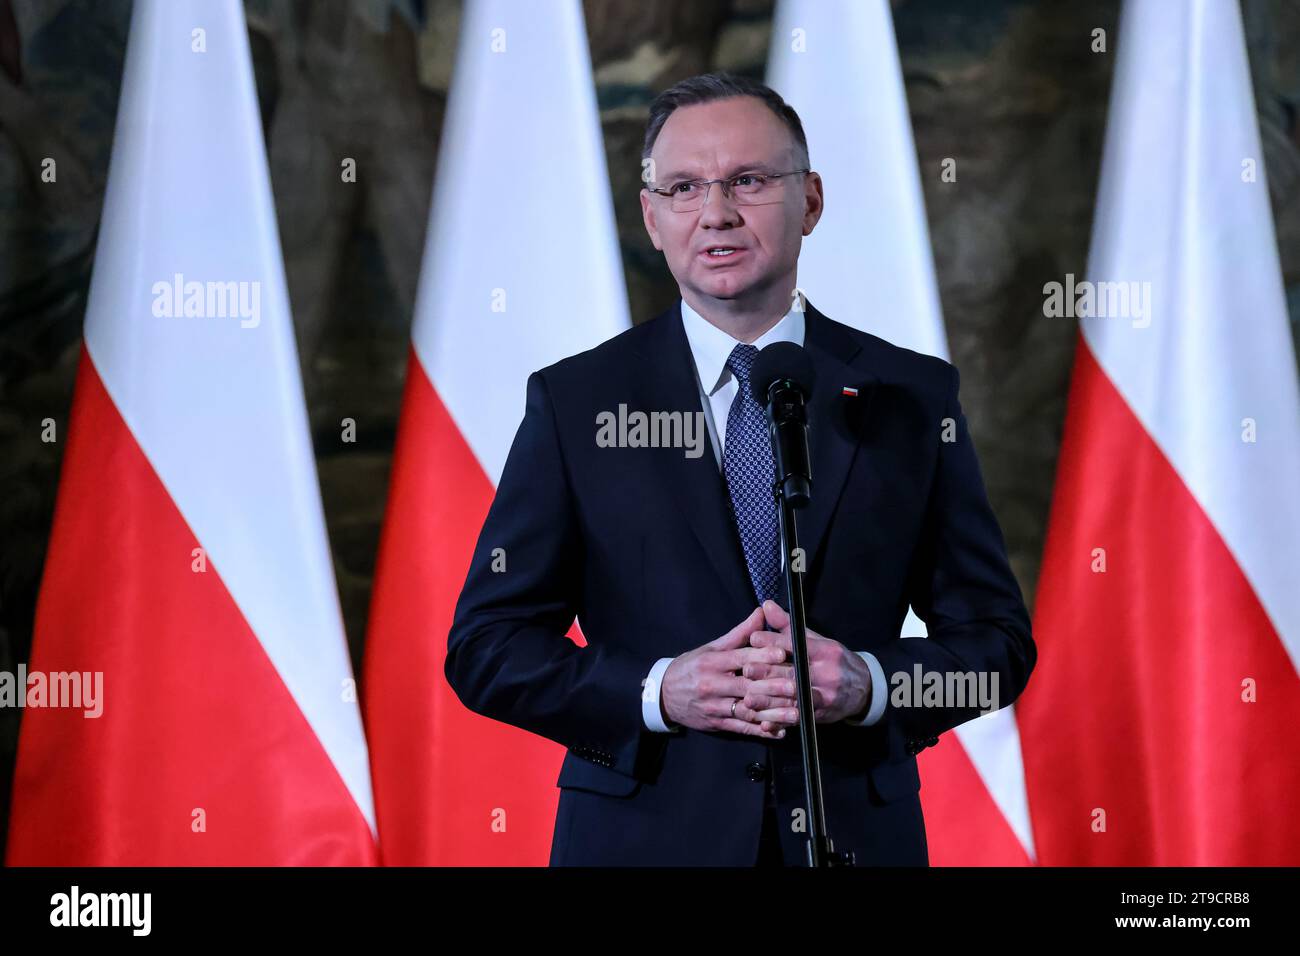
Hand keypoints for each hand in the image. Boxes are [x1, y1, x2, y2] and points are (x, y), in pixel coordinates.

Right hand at [660, 607, 789, 738]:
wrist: (663, 694)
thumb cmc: (691, 667)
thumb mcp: (711, 647)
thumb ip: (739, 634)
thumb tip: (762, 613)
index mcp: (713, 662)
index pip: (740, 658)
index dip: (762, 656)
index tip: (783, 654)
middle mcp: (713, 685)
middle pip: (746, 686)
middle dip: (773, 687)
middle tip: (798, 686)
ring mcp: (714, 707)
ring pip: (746, 711)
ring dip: (772, 713)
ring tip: (795, 713)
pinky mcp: (716, 724)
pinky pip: (741, 728)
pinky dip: (760, 731)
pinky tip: (779, 732)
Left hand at [741, 599, 871, 731]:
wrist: (863, 689)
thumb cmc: (832, 660)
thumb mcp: (815, 639)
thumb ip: (787, 626)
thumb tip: (766, 605)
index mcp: (826, 652)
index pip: (799, 645)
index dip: (776, 642)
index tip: (754, 639)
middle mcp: (827, 674)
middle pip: (795, 673)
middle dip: (769, 672)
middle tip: (746, 670)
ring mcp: (825, 697)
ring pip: (795, 699)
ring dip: (771, 701)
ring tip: (748, 699)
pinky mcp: (821, 716)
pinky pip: (798, 719)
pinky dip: (781, 722)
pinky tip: (764, 723)